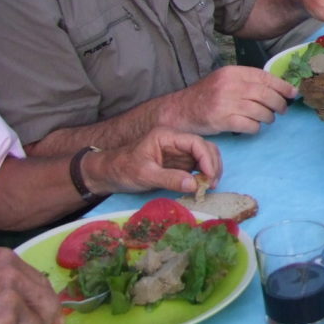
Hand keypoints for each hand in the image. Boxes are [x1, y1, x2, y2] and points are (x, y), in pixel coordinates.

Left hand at [91, 126, 223, 194]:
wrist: (110, 174)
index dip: (207, 158)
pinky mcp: (179, 164)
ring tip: (209, 187)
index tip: (210, 177)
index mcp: (167, 136)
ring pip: (205, 157)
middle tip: (212, 185)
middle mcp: (176, 141)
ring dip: (211, 170)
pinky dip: (204, 176)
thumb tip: (194, 185)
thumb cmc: (123, 169)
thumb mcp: (145, 175)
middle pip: (205, 147)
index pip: (195, 142)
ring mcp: (179, 152)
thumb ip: (170, 179)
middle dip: (213, 165)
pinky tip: (203, 186)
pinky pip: (198, 167)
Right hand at [163, 65, 294, 135]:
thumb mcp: (225, 80)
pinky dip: (256, 128)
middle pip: (266, 95)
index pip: (265, 77)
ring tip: (268, 119)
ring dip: (269, 117)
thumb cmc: (206, 96)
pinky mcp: (223, 120)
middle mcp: (230, 85)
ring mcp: (226, 103)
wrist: (181, 110)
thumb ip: (247, 81)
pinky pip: (250, 125)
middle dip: (279, 104)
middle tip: (282, 110)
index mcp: (233, 72)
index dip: (282, 86)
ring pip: (261, 111)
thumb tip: (278, 87)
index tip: (293, 93)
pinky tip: (253, 127)